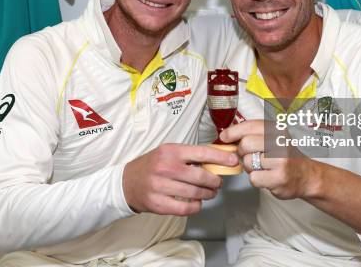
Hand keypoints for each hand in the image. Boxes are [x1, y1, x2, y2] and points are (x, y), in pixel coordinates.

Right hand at [122, 143, 237, 215]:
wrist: (127, 183)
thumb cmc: (152, 165)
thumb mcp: (168, 152)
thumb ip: (190, 155)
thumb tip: (218, 157)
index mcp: (170, 151)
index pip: (202, 153)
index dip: (221, 157)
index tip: (233, 161)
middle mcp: (165, 168)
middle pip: (201, 177)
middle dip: (215, 181)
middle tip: (218, 183)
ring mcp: (160, 187)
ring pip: (195, 194)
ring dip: (208, 195)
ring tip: (209, 193)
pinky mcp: (158, 204)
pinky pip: (186, 208)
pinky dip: (196, 206)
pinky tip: (196, 202)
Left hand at [220, 120, 318, 199]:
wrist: (306, 175)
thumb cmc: (284, 156)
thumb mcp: (272, 138)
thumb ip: (252, 133)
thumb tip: (226, 134)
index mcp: (277, 129)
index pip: (249, 125)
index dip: (233, 132)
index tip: (224, 137)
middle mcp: (280, 142)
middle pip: (245, 144)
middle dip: (242, 152)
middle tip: (250, 156)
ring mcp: (281, 160)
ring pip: (247, 162)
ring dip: (249, 167)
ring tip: (261, 167)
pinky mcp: (279, 178)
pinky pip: (253, 178)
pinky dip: (256, 179)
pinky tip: (266, 176)